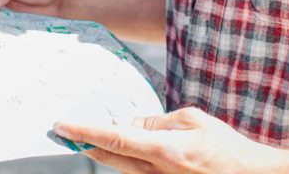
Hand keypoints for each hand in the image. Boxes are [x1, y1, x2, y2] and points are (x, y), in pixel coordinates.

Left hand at [53, 107, 285, 173]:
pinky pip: (135, 172)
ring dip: (105, 151)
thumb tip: (127, 125)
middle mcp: (157, 172)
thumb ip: (155, 122)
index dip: (84, 132)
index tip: (62, 126)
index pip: (114, 139)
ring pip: (120, 167)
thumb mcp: (191, 120)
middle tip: (65, 132)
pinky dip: (125, 160)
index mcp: (164, 150)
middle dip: (86, 143)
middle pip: (109, 158)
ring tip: (91, 134)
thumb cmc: (226, 147)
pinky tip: (122, 148)